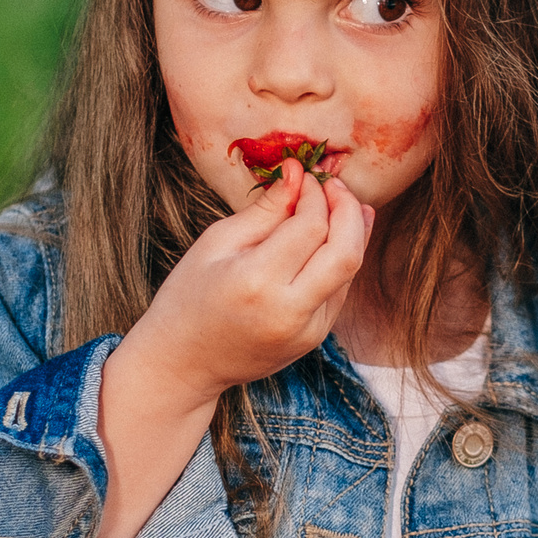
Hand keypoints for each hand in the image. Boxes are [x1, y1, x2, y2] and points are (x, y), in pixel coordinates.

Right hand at [113, 162, 373, 418]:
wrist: (184, 362)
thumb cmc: (190, 296)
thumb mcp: (216, 243)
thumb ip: (264, 210)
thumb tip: (297, 174)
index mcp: (257, 282)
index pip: (309, 226)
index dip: (314, 193)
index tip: (304, 174)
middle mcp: (289, 311)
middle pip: (346, 251)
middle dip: (347, 209)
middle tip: (334, 186)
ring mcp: (307, 330)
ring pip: (350, 271)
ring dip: (353, 231)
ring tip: (343, 202)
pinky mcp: (314, 339)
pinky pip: (339, 290)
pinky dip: (341, 258)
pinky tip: (337, 235)